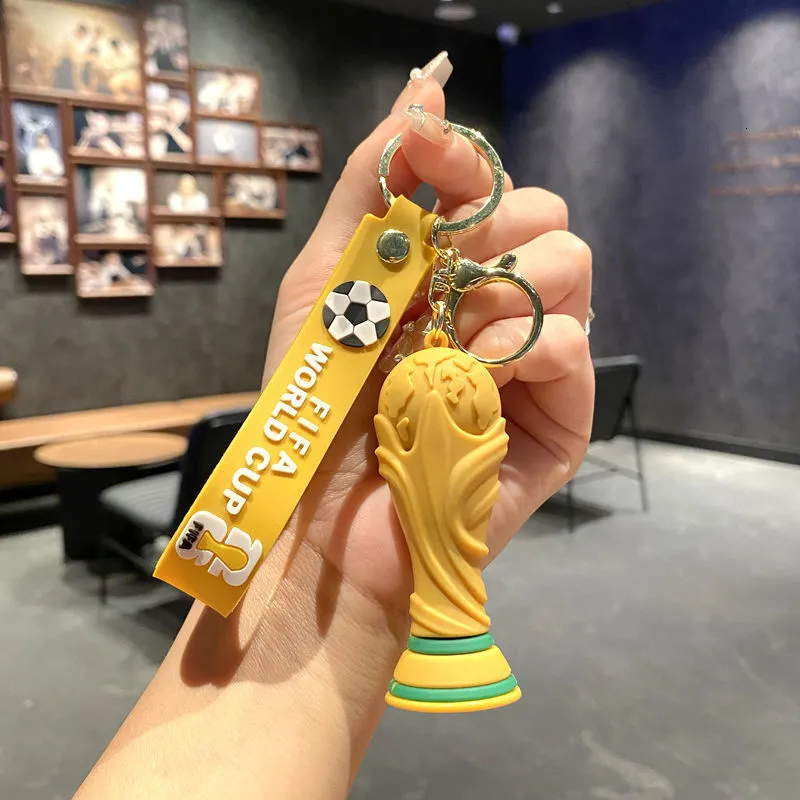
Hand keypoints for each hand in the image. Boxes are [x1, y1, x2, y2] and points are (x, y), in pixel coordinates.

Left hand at [263, 64, 592, 615]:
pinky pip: (576, 346)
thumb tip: (427, 89)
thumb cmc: (318, 403)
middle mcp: (502, 307)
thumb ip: (370, 185)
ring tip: (449, 343)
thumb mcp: (326, 280)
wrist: (325, 519)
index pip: (492, 187)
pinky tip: (483, 374)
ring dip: (502, 290)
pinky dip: (528, 345)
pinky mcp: (559, 420)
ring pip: (571, 267)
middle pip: (544, 217)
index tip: (429, 153)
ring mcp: (535, 363)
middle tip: (432, 285)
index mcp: (452, 274)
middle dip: (486, 234)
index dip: (465, 160)